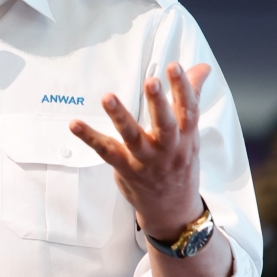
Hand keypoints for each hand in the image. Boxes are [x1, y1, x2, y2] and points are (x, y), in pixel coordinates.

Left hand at [70, 62, 211, 241]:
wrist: (172, 209)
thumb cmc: (179, 164)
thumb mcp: (191, 133)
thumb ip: (190, 98)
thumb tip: (202, 68)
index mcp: (186, 137)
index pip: (188, 110)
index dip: (183, 88)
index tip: (175, 67)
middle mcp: (168, 149)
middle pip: (165, 125)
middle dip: (159, 103)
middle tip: (152, 81)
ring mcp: (145, 160)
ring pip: (132, 137)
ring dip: (120, 117)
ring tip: (108, 97)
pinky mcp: (125, 169)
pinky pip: (105, 152)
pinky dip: (89, 137)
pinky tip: (75, 124)